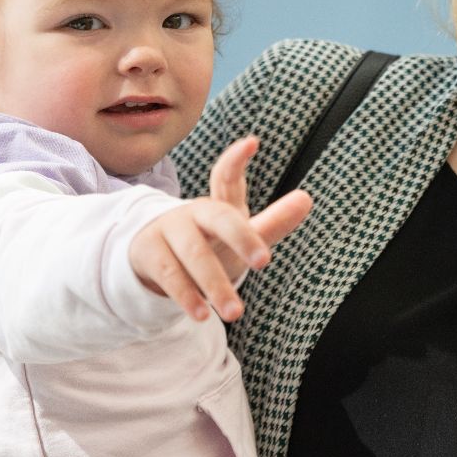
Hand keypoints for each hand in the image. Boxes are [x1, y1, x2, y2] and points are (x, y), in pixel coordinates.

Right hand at [129, 136, 312, 322]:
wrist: (156, 262)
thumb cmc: (210, 244)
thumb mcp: (242, 238)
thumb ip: (274, 222)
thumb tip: (307, 198)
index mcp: (219, 204)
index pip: (227, 177)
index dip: (236, 160)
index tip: (252, 142)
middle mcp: (194, 212)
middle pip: (218, 218)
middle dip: (242, 237)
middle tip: (264, 260)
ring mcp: (169, 229)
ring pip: (194, 254)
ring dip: (215, 285)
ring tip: (236, 313)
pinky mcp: (149, 252)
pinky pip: (170, 275)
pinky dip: (187, 296)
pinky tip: (203, 315)